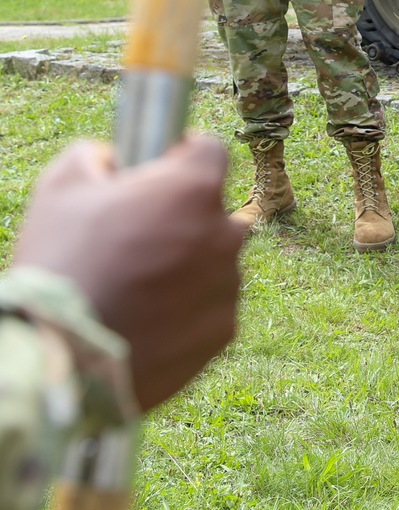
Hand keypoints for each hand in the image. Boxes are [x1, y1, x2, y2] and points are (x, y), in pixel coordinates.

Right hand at [13, 136, 242, 411]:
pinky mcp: (222, 332)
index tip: (156, 171)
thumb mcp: (63, 186)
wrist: (62, 360)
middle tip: (136, 237)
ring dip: (188, 264)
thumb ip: (97, 156)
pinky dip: (187, 308)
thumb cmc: (61, 262)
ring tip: (136, 285)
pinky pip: (210, 306)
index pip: (209, 150)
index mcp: (193, 188)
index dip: (180, 156)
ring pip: (214, 260)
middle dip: (182, 216)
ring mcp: (226, 286)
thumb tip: (112, 161)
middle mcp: (223, 233)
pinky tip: (146, 317)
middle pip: (213, 210)